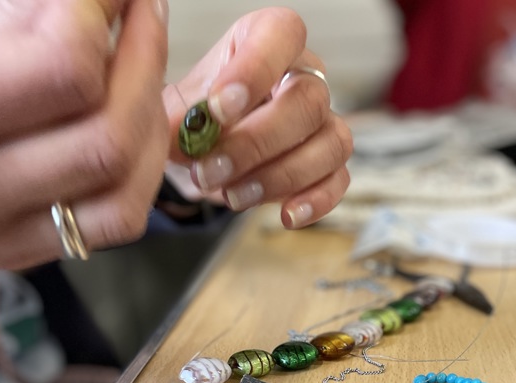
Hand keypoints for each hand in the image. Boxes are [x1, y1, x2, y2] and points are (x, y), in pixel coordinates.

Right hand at [0, 0, 168, 268]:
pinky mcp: (28, 248)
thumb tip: (112, 0)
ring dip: (150, 114)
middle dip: (145, 60)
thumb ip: (27, 17)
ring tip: (142, 68)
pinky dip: (145, 165)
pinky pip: (121, 216)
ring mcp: (2, 229)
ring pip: (122, 179)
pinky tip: (137, 125)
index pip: (64, 67)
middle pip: (107, 134)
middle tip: (146, 14)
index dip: (103, 14)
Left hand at [163, 7, 352, 228]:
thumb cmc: (195, 122)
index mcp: (266, 43)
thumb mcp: (175, 110)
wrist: (201, 156)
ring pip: (331, 143)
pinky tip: (285, 214)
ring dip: (280, 176)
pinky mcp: (330, 165)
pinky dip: (315, 201)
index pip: (282, 34)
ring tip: (233, 195)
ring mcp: (323, 123)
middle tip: (212, 169)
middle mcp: (304, 78)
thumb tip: (186, 132)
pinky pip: (339, 180)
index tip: (218, 108)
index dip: (256, 68)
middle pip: (309, 100)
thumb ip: (180, 116)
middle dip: (257, 142)